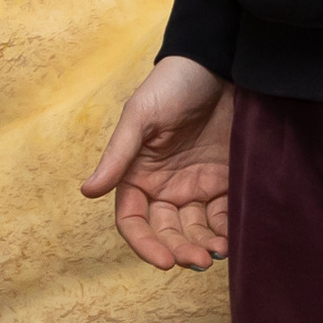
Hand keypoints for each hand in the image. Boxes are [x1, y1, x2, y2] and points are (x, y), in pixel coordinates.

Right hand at [81, 57, 234, 270]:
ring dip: (204, 246)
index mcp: (137, 174)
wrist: (221, 62)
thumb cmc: (173, 83)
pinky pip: (225, 215)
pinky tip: (235, 238)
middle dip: (180, 250)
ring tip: (219, 253)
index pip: (133, 220)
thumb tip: (87, 191)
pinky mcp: (226, 180)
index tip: (165, 261)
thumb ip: (118, 155)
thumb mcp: (141, 115)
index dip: (145, 244)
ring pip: (196, 230)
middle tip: (200, 260)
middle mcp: (165, 186)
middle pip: (167, 232)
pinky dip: (228, 230)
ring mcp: (196, 185)